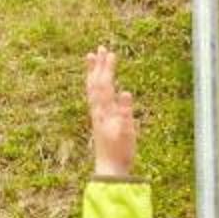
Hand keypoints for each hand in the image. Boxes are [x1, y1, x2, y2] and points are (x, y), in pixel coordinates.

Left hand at [86, 47, 136, 177]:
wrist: (110, 169)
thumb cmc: (120, 152)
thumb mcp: (127, 132)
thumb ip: (126, 112)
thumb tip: (126, 92)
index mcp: (105, 112)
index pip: (106, 85)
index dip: (108, 69)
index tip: (110, 53)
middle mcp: (98, 111)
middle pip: (97, 83)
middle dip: (99, 66)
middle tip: (100, 48)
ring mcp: (97, 115)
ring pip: (92, 89)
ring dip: (93, 72)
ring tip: (91, 58)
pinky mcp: (99, 119)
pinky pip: (93, 97)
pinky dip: (94, 85)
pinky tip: (95, 82)